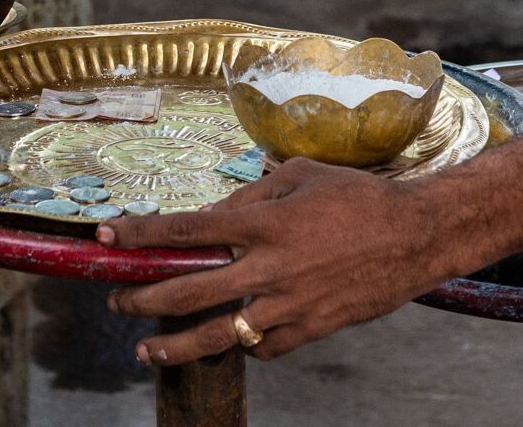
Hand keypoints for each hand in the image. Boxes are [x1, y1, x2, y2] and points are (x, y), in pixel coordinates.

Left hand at [97, 158, 450, 364]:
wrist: (413, 236)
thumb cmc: (358, 195)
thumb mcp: (302, 173)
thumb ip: (254, 191)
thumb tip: (218, 210)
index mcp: (264, 221)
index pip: (188, 228)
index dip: (141, 233)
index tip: (108, 235)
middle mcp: (269, 267)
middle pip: (189, 290)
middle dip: (143, 297)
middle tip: (118, 300)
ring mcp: (288, 305)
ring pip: (217, 336)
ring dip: (174, 344)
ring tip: (146, 349)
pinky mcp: (309, 330)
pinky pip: (262, 347)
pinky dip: (243, 344)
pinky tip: (232, 339)